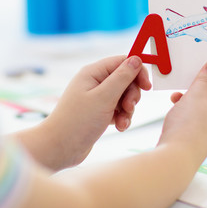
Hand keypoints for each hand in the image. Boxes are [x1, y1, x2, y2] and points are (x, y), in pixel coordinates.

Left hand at [30, 56, 150, 169]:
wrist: (59, 148)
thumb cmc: (78, 121)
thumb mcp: (104, 97)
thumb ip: (122, 77)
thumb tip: (137, 59)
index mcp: (93, 73)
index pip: (123, 62)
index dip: (137, 72)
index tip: (147, 87)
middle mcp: (95, 82)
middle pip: (126, 80)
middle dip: (132, 95)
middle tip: (129, 107)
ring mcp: (97, 97)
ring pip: (124, 96)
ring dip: (128, 109)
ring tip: (122, 121)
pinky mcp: (99, 112)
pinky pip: (119, 109)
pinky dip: (122, 117)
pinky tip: (119, 126)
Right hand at [158, 61, 206, 164]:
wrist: (173, 159)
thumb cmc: (187, 127)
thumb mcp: (196, 97)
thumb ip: (205, 80)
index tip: (203, 65)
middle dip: (198, 87)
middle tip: (186, 78)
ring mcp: (206, 131)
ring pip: (199, 107)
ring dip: (188, 98)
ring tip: (175, 96)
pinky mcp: (193, 137)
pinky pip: (191, 117)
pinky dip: (182, 109)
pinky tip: (173, 108)